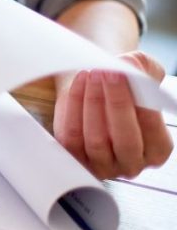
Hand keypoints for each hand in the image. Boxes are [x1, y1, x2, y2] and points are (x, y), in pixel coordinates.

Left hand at [53, 51, 172, 178]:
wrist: (95, 91)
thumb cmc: (125, 88)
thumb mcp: (142, 75)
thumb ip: (142, 68)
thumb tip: (131, 66)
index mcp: (157, 150)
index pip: (152, 131)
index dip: (140, 103)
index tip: (126, 74)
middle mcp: (131, 163)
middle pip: (125, 140)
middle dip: (116, 103)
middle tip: (107, 73)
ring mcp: (102, 164)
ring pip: (95, 140)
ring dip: (93, 102)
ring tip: (92, 75)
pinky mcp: (75, 157)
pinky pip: (71, 136)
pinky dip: (74, 106)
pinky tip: (80, 82)